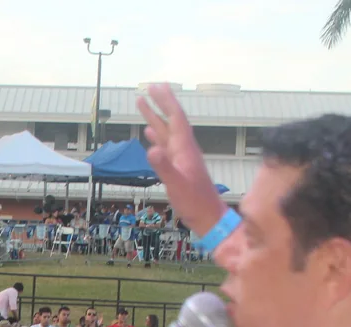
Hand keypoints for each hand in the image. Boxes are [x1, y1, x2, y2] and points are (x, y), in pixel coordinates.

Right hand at [136, 84, 224, 234]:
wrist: (208, 217)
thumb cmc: (194, 202)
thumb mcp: (177, 185)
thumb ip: (164, 166)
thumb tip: (151, 148)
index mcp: (184, 148)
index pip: (175, 118)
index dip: (166, 101)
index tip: (157, 86)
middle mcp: (183, 149)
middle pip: (170, 120)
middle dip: (160, 102)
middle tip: (150, 86)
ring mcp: (181, 157)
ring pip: (165, 131)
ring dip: (154, 117)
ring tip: (142, 103)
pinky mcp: (178, 166)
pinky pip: (165, 145)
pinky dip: (157, 136)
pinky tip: (150, 134)